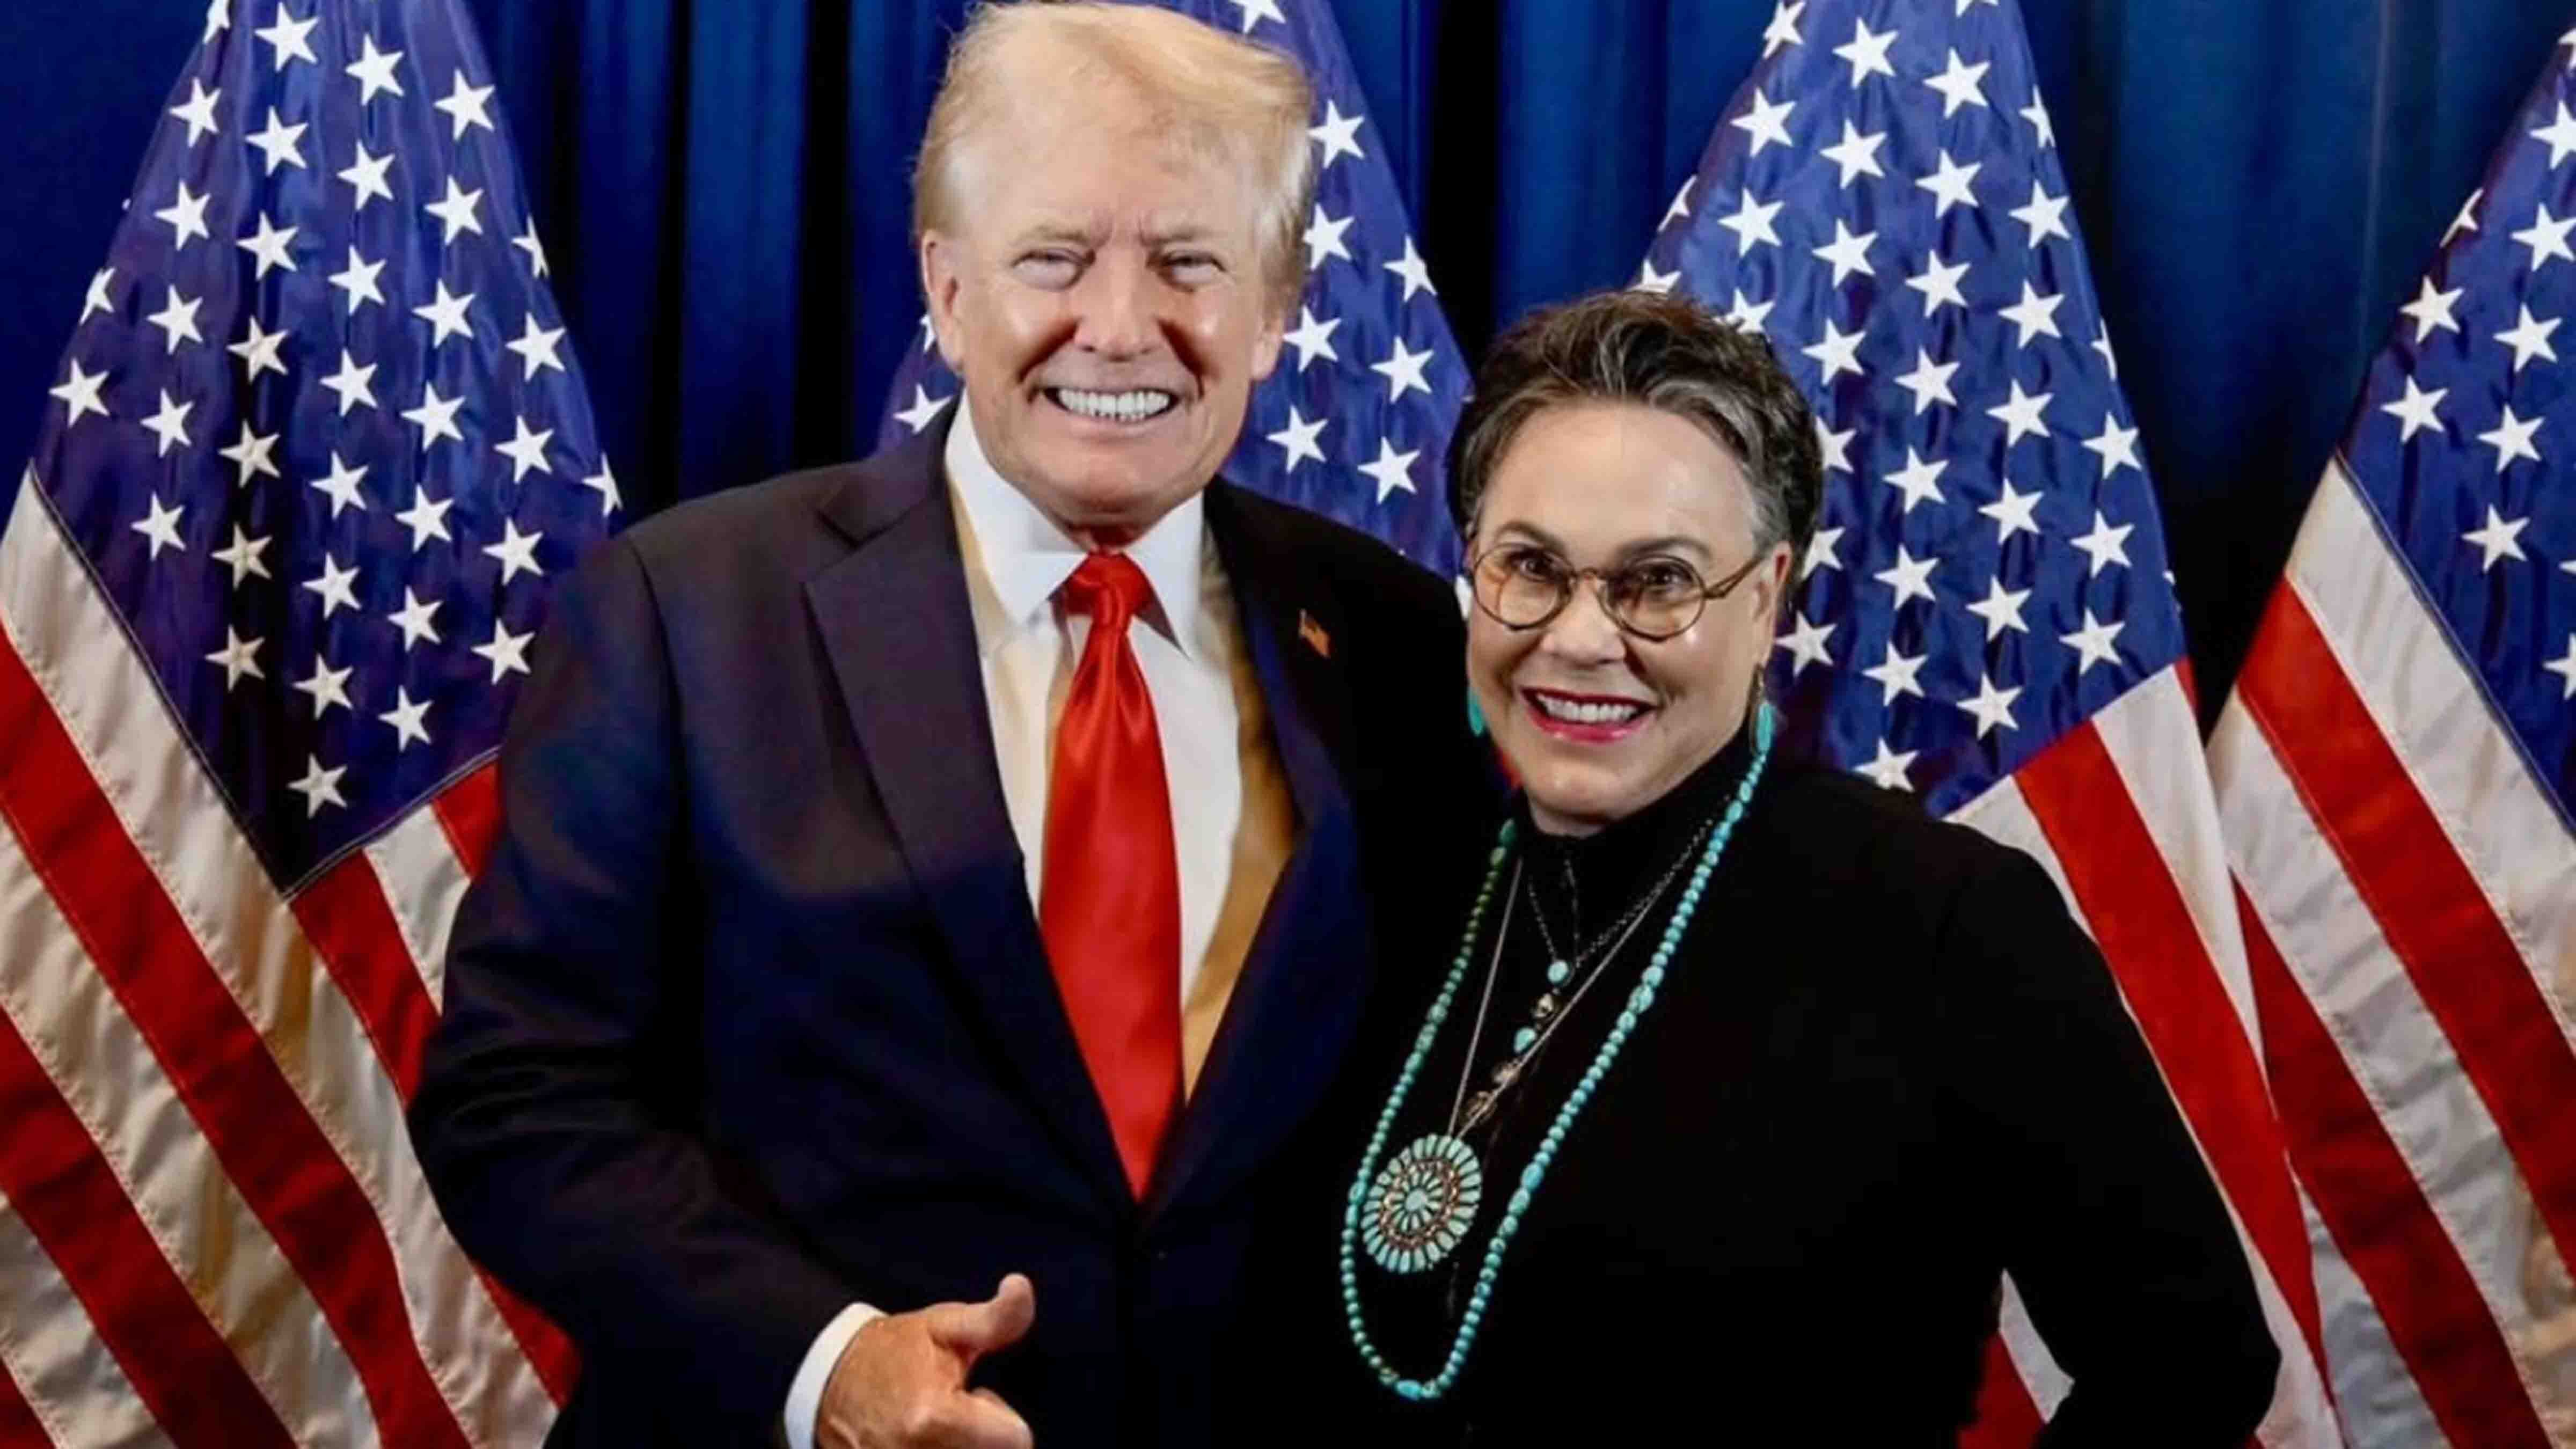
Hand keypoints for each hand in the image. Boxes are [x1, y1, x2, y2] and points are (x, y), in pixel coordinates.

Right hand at [813, 1274, 1036, 1448]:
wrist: (832, 1378)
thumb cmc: (895, 1350)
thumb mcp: (947, 1325)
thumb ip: (994, 1317)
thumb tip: (1021, 1287)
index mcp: (934, 1417)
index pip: (1016, 1441)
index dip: (1003, 1416)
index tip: (975, 1395)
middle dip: (982, 1437)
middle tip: (956, 1409)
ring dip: (961, 1446)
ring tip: (939, 1425)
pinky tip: (927, 1439)